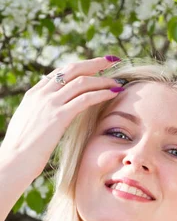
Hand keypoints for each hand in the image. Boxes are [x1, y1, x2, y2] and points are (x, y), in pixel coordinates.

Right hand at [0, 57, 124, 180]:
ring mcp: (50, 104)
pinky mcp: (58, 116)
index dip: (80, 67)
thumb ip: (40, 114)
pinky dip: (102, 93)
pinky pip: (85, 99)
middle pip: (72, 69)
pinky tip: (114, 93)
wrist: (13, 161)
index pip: (60, 73)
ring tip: (119, 81)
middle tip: (112, 60)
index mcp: (34, 94)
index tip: (95, 65)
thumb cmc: (21, 150)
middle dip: (94, 63)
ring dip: (103, 80)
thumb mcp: (29, 124)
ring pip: (81, 82)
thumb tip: (49, 116)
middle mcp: (42, 94)